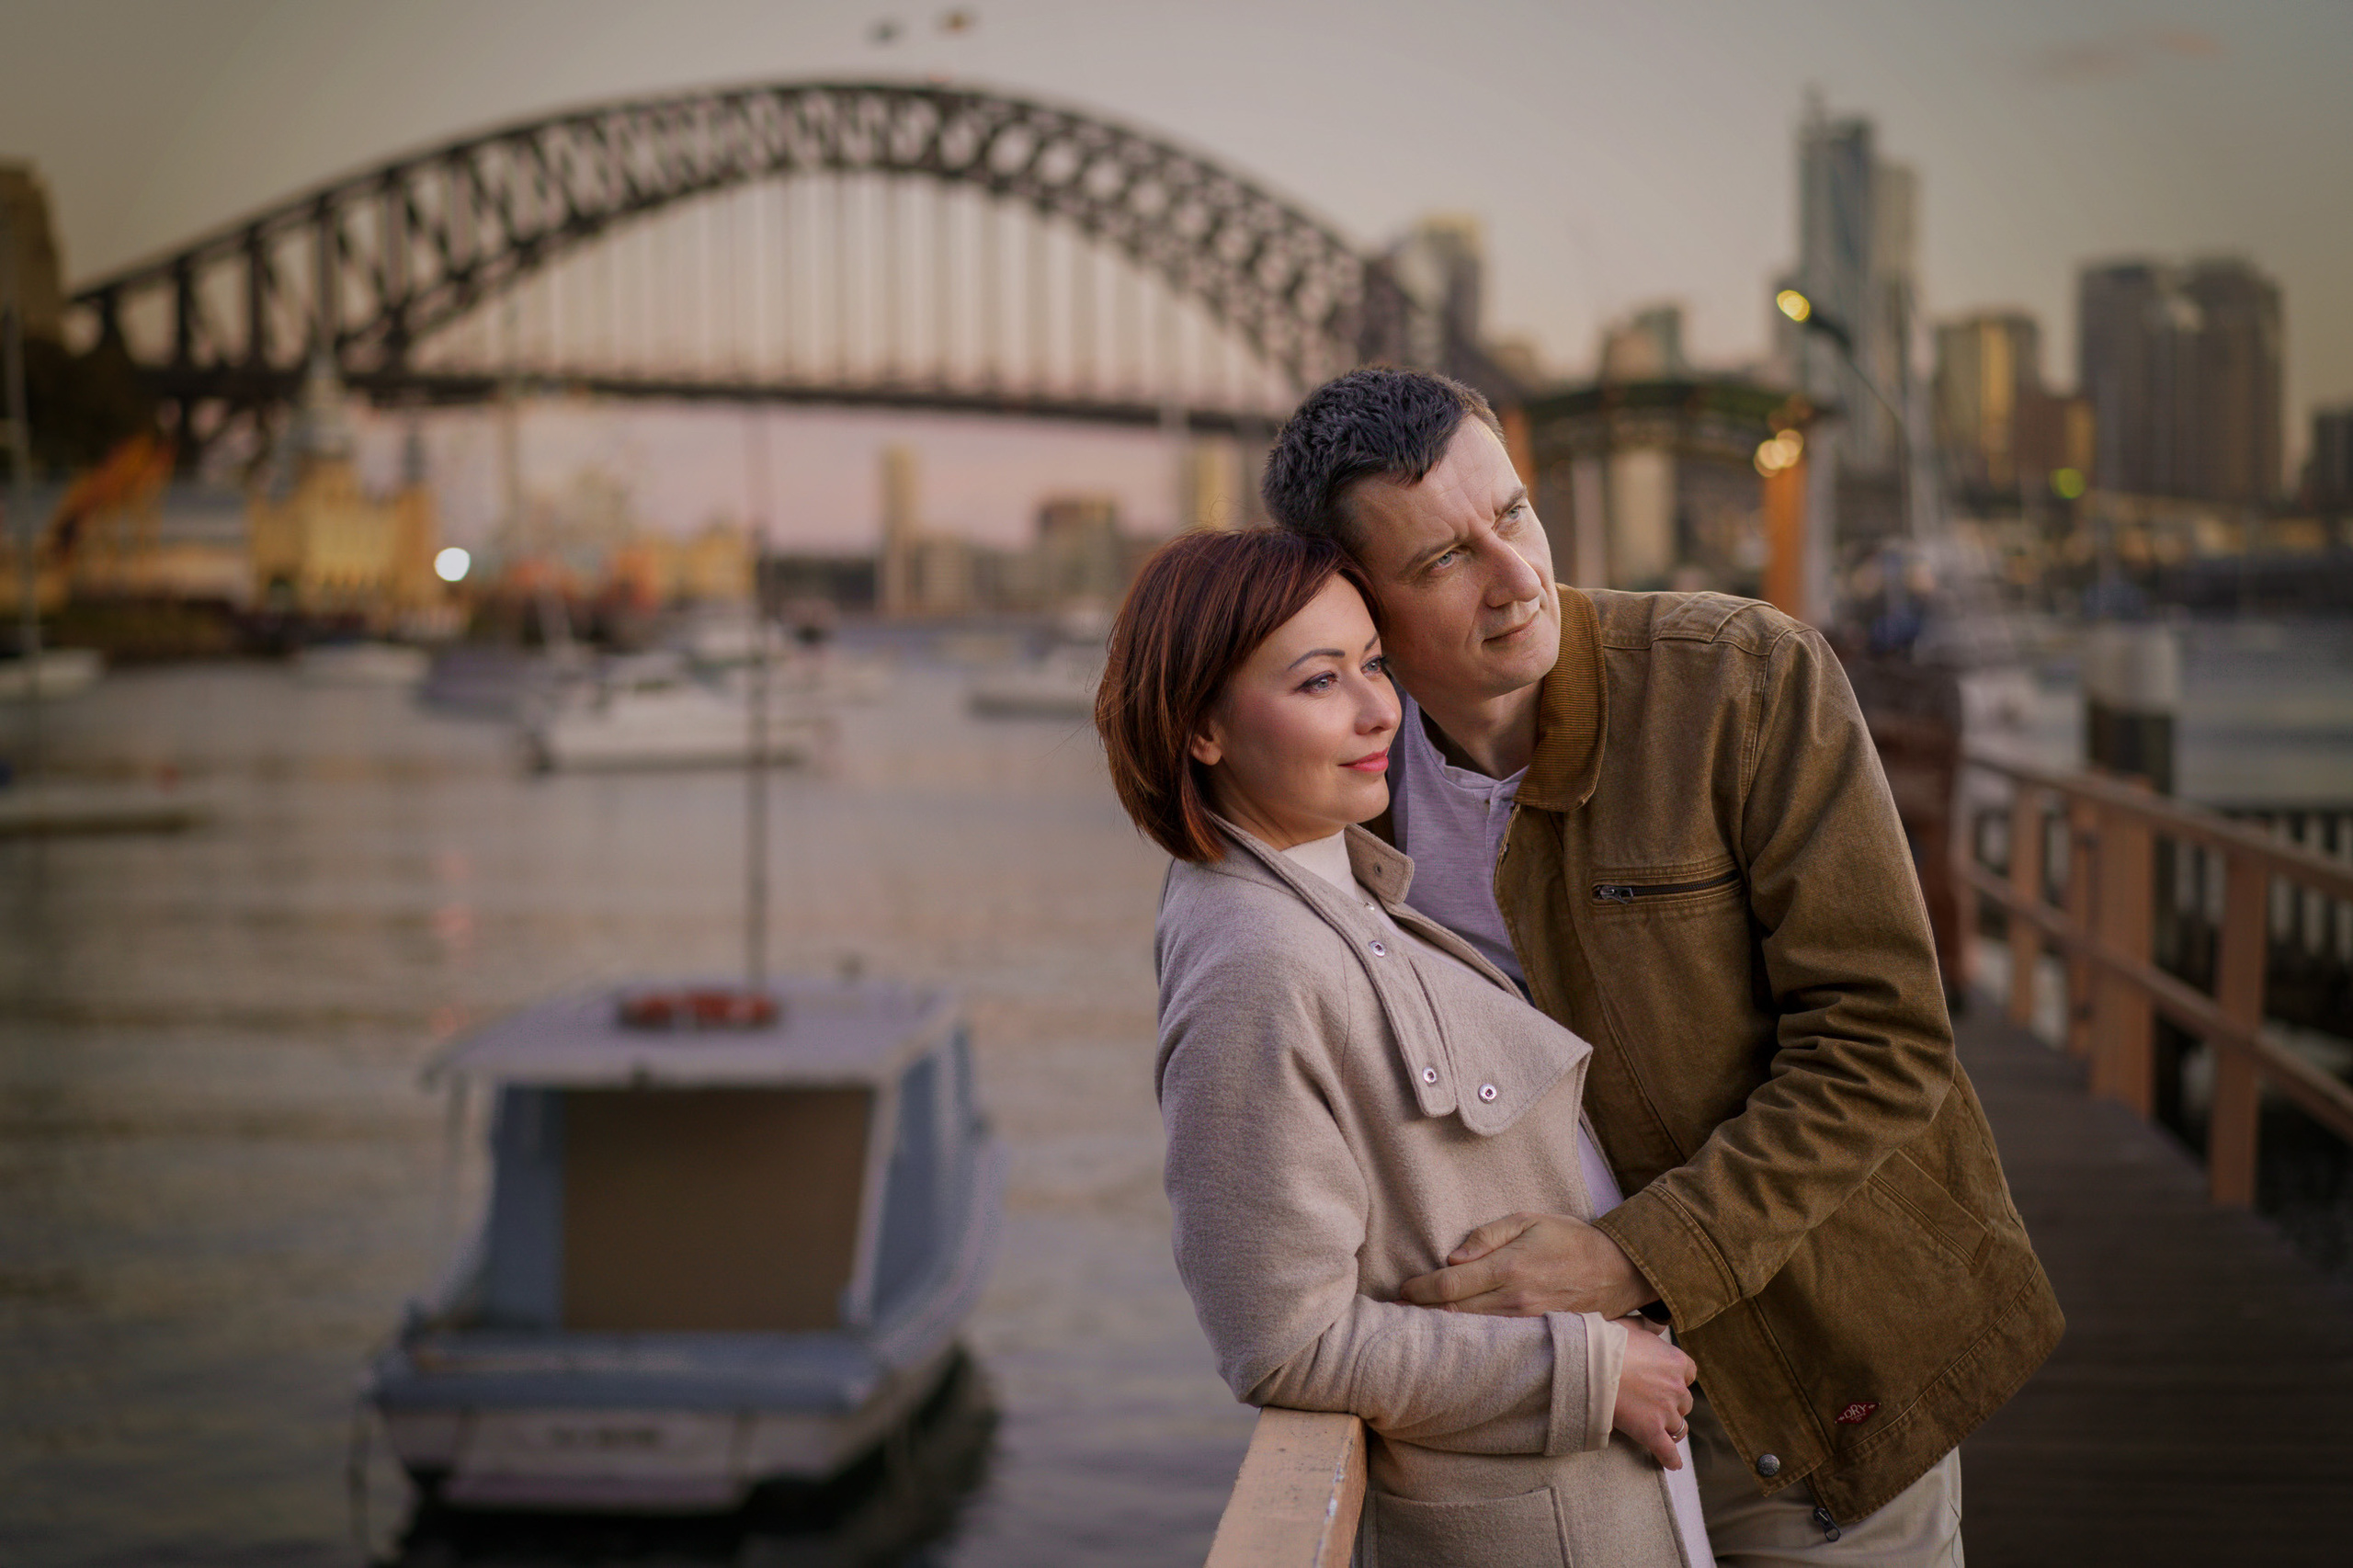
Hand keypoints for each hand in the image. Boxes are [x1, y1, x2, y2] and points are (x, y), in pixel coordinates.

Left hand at [1395, 1212, 1652, 1318]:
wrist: (1618, 1271)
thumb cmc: (1570, 1239)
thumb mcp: (1529, 1220)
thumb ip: (1487, 1236)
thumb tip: (1452, 1258)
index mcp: (1509, 1268)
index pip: (1450, 1285)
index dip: (1420, 1290)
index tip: (1401, 1291)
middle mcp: (1515, 1301)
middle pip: (1455, 1315)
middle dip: (1423, 1315)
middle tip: (1396, 1315)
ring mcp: (1527, 1325)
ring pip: (1473, 1334)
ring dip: (1444, 1331)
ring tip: (1416, 1328)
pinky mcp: (1537, 1338)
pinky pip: (1496, 1342)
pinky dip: (1472, 1341)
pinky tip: (1455, 1340)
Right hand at [1613, 1317, 1697, 1469]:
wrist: (1593, 1365)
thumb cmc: (1608, 1342)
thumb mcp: (1633, 1326)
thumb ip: (1648, 1328)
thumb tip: (1654, 1325)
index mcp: (1676, 1361)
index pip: (1689, 1373)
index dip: (1678, 1378)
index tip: (1668, 1379)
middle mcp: (1676, 1387)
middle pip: (1684, 1401)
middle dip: (1673, 1403)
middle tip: (1656, 1402)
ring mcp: (1665, 1411)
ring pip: (1678, 1425)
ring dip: (1670, 1426)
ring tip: (1661, 1429)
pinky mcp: (1651, 1431)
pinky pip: (1666, 1450)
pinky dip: (1670, 1459)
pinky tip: (1672, 1464)